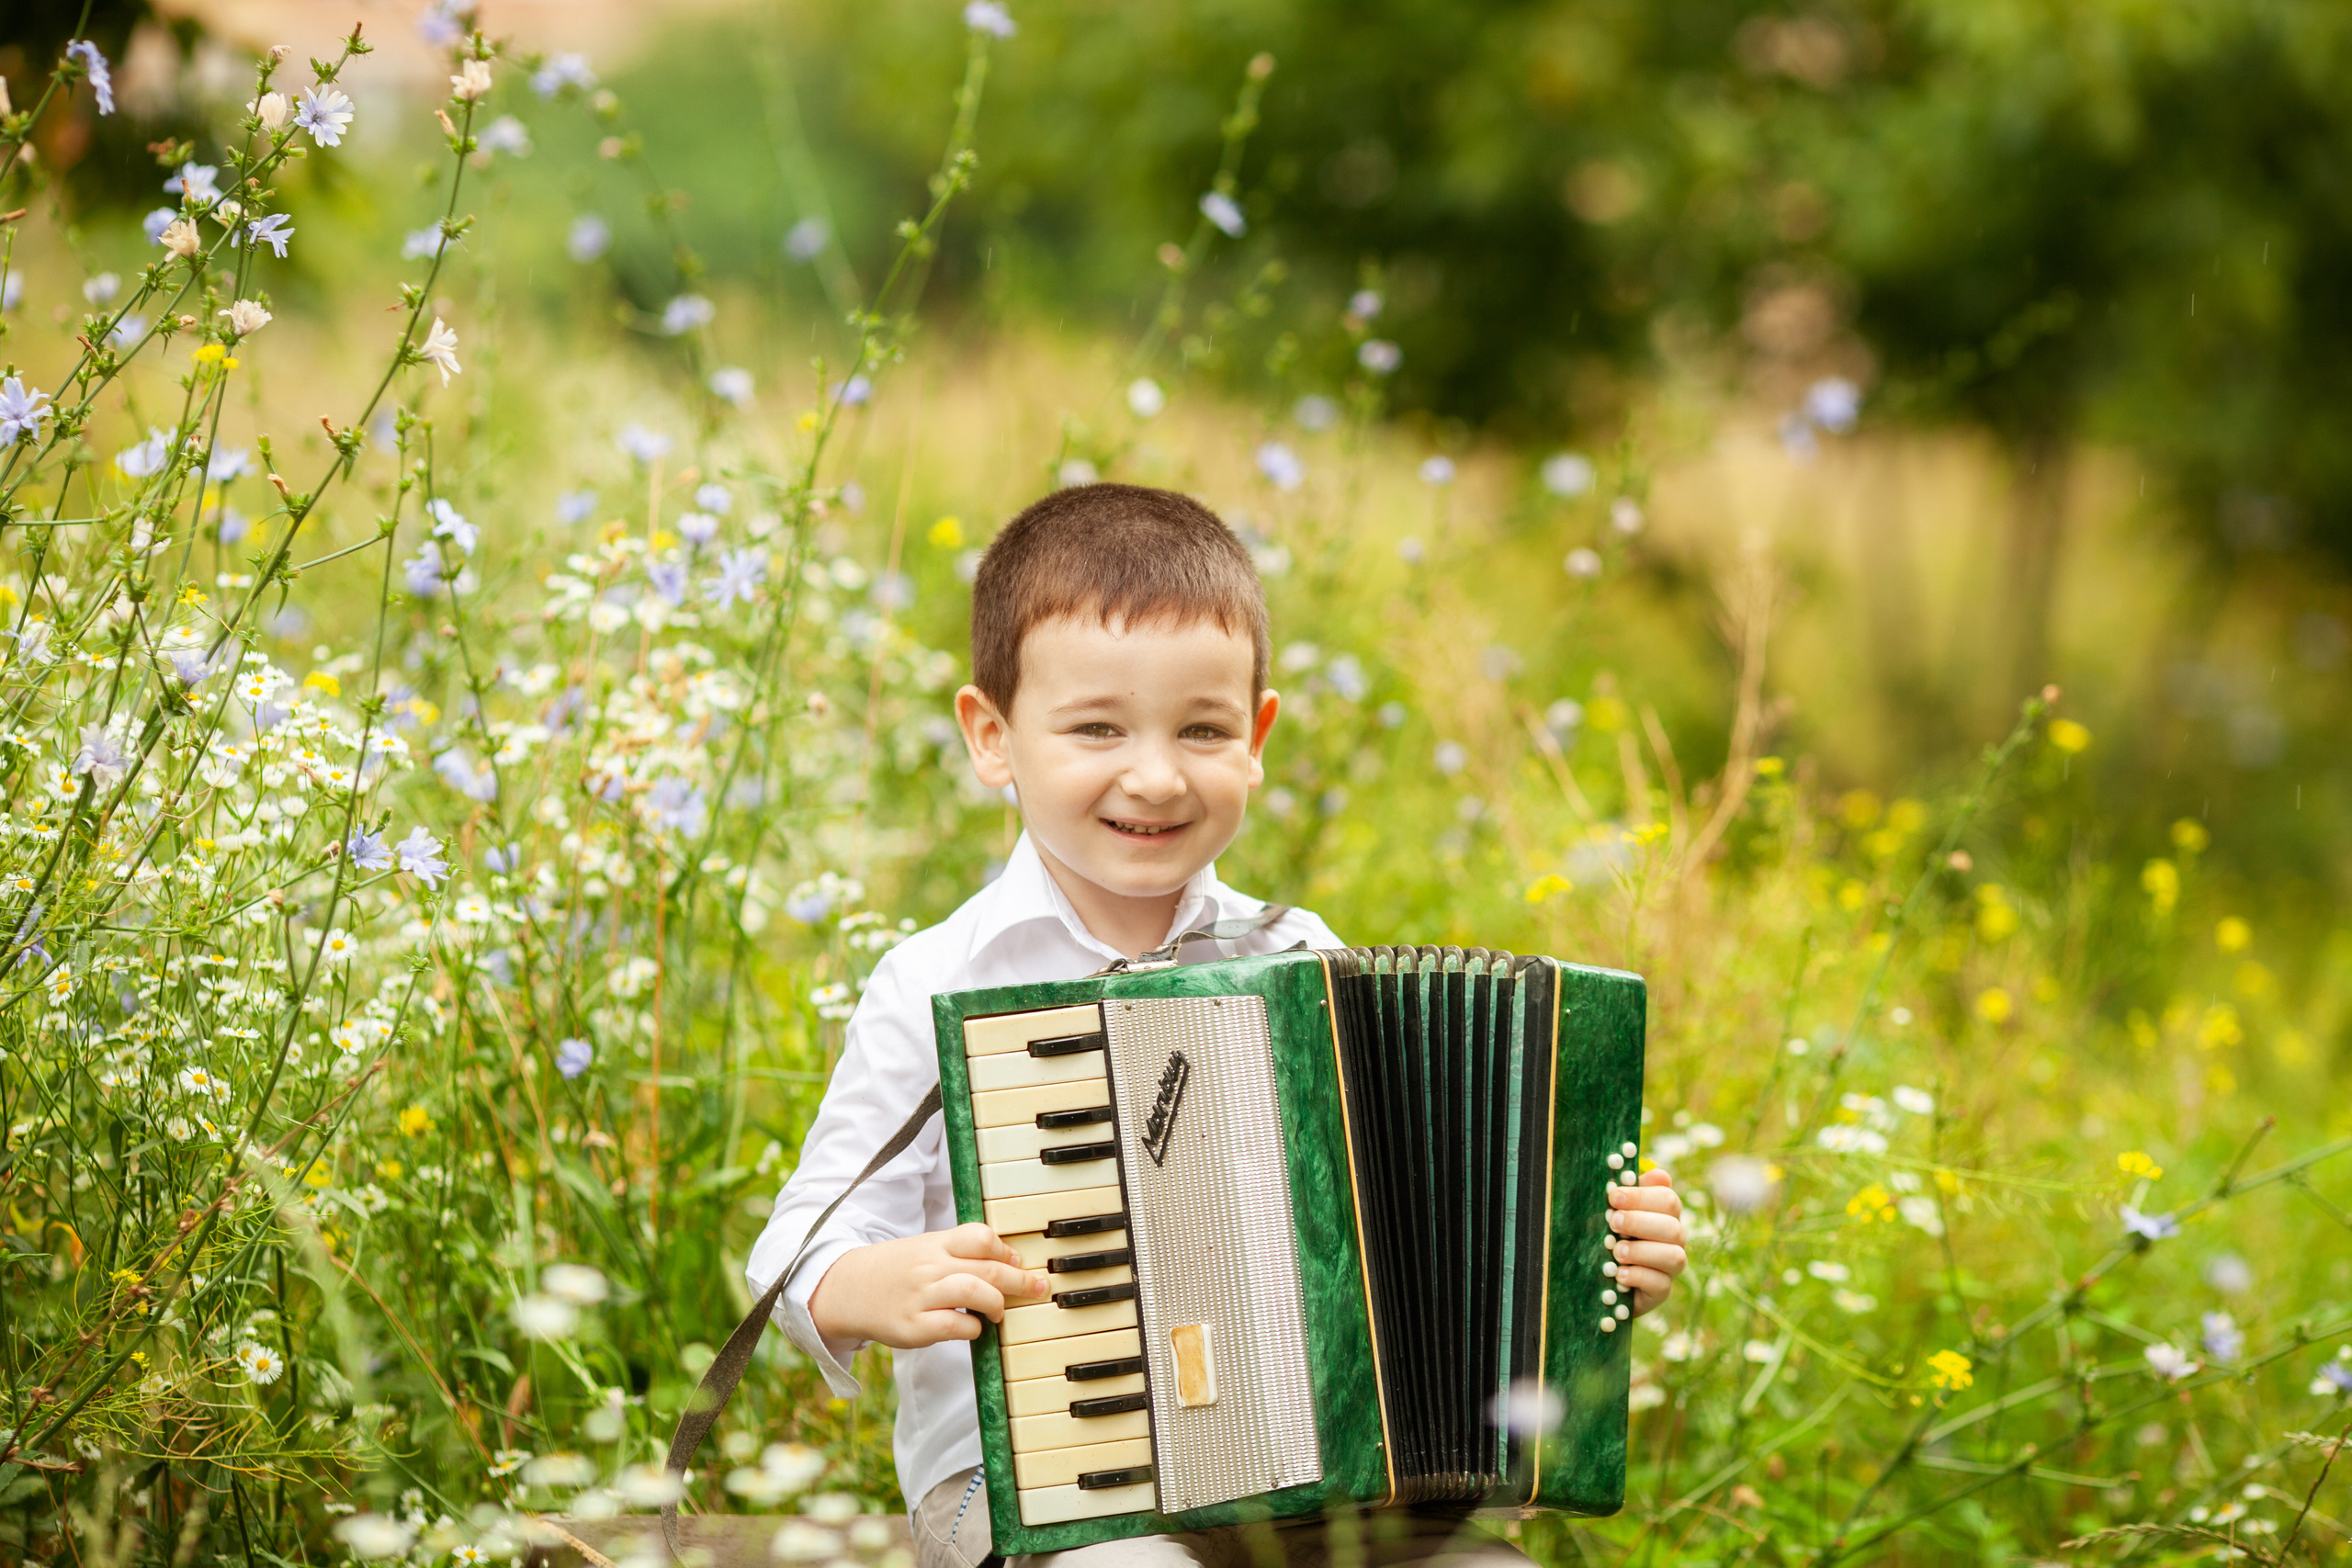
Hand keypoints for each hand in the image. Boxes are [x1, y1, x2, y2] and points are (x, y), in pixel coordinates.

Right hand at [809, 1223, 1047, 1349]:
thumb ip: (962, 1252)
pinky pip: (954, 1326)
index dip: (1005, 1250)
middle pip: (986, 1268)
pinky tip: (975, 1329)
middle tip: (1037, 1288)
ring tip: (1000, 1311)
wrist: (846, 1289)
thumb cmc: (896, 1271)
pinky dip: (973, 1329)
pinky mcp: (913, 1327)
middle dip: (1019, 1279)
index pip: (979, 1236)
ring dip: (997, 1303)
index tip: (1018, 1261)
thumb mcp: (925, 1249)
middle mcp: (929, 1266)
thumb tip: (1010, 1260)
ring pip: (973, 1291)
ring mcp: (920, 1296)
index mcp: (935, 1244)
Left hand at [1608, 1168, 1686, 1316]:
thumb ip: (1629, 1195)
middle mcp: (1674, 1239)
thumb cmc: (1608, 1236)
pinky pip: (1661, 1284)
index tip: (1613, 1197)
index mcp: (1664, 1214)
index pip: (1668, 1198)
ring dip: (1641, 1251)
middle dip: (1640, 1222)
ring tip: (1616, 1251)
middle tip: (1613, 1222)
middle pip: (1673, 1226)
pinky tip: (1619, 1274)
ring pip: (1674, 1256)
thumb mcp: (1612, 1212)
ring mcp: (1670, 1267)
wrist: (1602, 1278)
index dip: (1642, 1196)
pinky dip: (1639, 1277)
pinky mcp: (1661, 1291)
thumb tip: (1655, 1174)